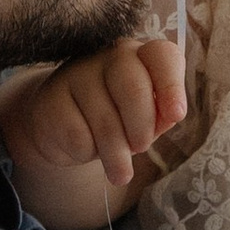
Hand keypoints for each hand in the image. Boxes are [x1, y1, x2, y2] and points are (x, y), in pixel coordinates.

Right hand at [1, 37, 186, 197]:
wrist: (62, 127)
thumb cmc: (115, 118)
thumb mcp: (143, 117)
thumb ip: (161, 114)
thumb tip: (171, 115)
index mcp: (140, 57)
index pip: (161, 55)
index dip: (172, 86)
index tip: (176, 116)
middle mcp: (109, 57)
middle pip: (134, 88)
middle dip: (142, 128)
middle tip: (141, 148)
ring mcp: (77, 74)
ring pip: (105, 120)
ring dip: (117, 154)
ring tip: (121, 173)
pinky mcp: (52, 99)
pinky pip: (78, 136)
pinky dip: (88, 153)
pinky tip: (86, 149)